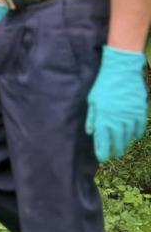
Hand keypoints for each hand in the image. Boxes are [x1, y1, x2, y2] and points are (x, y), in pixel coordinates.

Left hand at [86, 46, 147, 162]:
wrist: (122, 72)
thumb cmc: (103, 85)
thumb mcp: (92, 101)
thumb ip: (92, 118)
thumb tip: (91, 133)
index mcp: (103, 119)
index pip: (102, 142)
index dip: (103, 153)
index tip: (103, 158)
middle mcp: (117, 122)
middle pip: (117, 143)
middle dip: (115, 151)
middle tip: (113, 155)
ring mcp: (130, 118)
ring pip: (129, 137)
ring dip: (125, 144)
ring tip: (122, 147)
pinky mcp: (140, 112)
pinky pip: (140, 128)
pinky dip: (136, 134)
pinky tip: (133, 137)